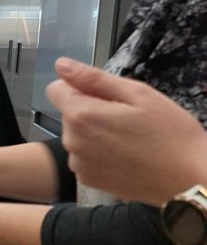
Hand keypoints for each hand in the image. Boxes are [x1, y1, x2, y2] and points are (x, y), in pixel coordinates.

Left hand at [48, 57, 206, 204]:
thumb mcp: (138, 94)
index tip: (108, 95)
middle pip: (69, 113)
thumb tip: (61, 64)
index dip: (80, 87)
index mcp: (81, 116)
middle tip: (127, 117)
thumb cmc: (169, 132)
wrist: (188, 178)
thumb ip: (93, 78)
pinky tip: (125, 155)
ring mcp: (78, 164)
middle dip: (92, 109)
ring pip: (77, 135)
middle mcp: (71, 141)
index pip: (56, 89)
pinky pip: (84, 156)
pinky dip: (98, 153)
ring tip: (129, 138)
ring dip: (95, 132)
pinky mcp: (87, 179)